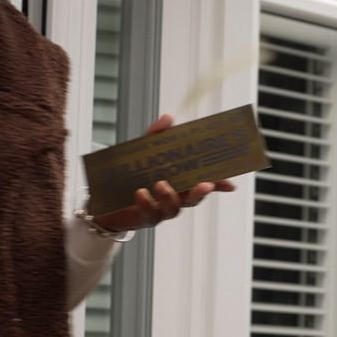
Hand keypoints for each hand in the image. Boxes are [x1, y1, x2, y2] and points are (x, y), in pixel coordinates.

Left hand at [86, 114, 236, 232]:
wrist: (105, 199)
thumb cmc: (130, 176)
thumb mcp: (144, 151)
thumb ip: (156, 136)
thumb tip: (169, 118)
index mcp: (179, 183)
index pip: (203, 184)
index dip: (218, 185)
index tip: (230, 184)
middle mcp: (174, 198)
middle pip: (192, 199)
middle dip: (200, 192)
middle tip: (205, 185)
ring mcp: (160, 210)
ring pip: (173, 208)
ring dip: (169, 196)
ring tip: (160, 184)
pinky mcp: (144, 218)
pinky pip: (149, 213)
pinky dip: (146, 203)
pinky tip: (140, 193)